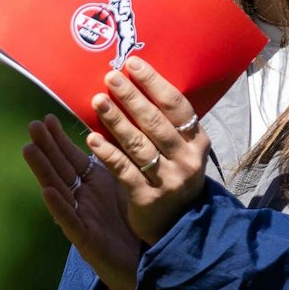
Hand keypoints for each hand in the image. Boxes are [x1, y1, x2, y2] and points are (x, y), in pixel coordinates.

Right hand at [23, 115, 145, 289]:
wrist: (142, 267)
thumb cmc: (130, 226)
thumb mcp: (122, 190)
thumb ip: (113, 166)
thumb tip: (107, 137)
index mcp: (91, 187)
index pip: (70, 159)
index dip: (58, 139)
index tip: (47, 118)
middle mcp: (82, 201)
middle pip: (59, 170)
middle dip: (45, 147)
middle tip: (32, 125)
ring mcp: (81, 220)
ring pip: (58, 191)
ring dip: (43, 171)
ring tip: (29, 150)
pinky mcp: (86, 241)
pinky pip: (70, 221)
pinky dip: (59, 206)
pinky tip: (48, 191)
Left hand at [86, 57, 210, 246]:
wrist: (179, 226)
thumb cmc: (173, 176)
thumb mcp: (180, 149)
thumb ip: (165, 123)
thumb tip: (136, 83)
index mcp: (197, 141)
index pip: (176, 106)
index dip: (154, 83)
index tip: (132, 64)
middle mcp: (187, 159)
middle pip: (155, 122)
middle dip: (131, 97)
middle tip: (109, 77)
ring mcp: (169, 180)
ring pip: (139, 144)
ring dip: (116, 120)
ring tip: (97, 101)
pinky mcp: (148, 198)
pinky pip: (125, 170)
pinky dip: (108, 153)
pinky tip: (91, 138)